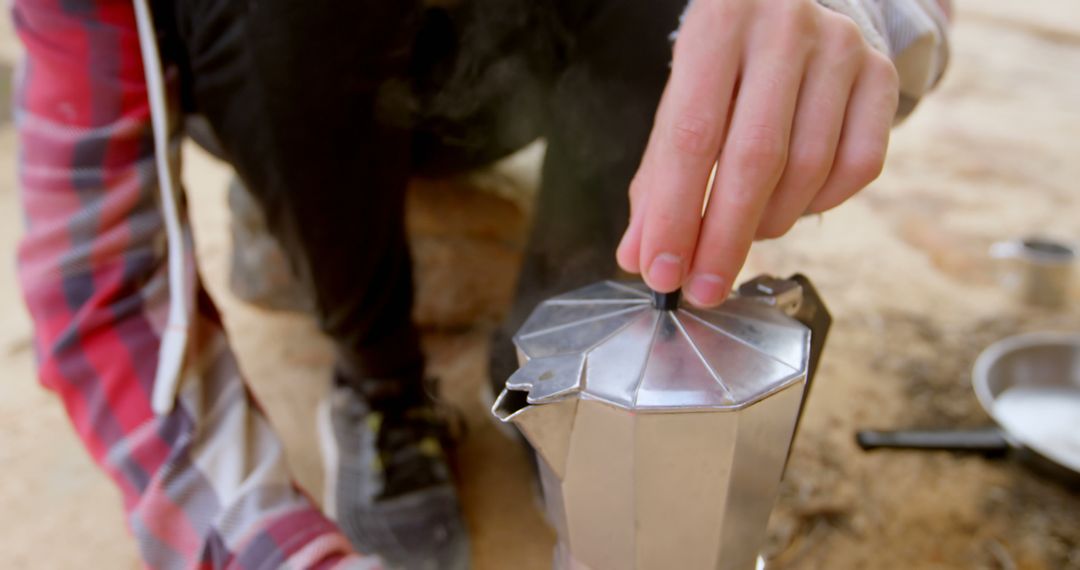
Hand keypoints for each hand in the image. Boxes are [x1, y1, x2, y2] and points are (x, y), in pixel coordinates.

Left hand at [616, 0, 898, 305]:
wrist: (787, 6)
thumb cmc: (722, 67)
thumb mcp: (680, 103)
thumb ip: (658, 179)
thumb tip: (638, 256)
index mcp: (719, 23)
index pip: (693, 136)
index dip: (676, 214)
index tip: (662, 272)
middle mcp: (784, 27)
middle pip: (756, 158)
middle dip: (724, 239)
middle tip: (702, 289)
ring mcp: (841, 48)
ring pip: (809, 169)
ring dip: (768, 224)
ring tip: (742, 232)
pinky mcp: (881, 74)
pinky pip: (858, 167)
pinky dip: (820, 205)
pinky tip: (791, 204)